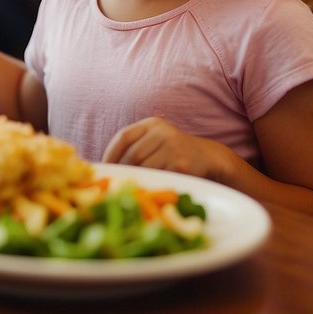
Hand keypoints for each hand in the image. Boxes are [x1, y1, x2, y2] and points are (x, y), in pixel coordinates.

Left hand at [102, 116, 231, 180]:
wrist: (208, 157)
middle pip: (133, 154)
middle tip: (115, 182)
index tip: (104, 167)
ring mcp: (173, 147)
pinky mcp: (181, 164)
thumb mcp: (155, 141)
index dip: (111, 153)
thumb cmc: (173, 152)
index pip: (124, 136)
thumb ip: (135, 147)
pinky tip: (147, 189)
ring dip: (136, 178)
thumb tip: (105, 166)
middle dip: (122, 170)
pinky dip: (150, 184)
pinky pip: (159, 177)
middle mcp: (163, 132)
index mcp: (152, 124)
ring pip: (144, 167)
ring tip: (130, 186)